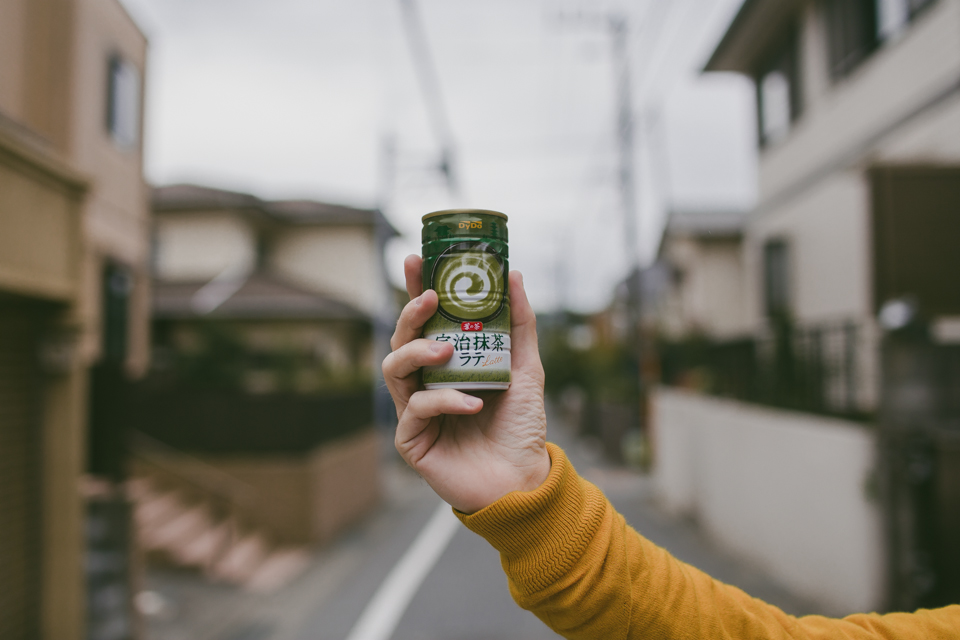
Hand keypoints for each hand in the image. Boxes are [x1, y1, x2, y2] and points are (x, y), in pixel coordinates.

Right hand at [382, 255, 550, 513]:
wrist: (524, 478)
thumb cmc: (521, 427)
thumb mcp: (526, 367)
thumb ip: (519, 324)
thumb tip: (514, 275)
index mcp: (447, 365)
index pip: (424, 322)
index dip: (415, 290)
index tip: (416, 260)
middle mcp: (425, 384)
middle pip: (400, 340)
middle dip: (410, 313)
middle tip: (432, 299)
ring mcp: (414, 412)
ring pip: (394, 368)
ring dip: (418, 351)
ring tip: (447, 349)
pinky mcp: (412, 440)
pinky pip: (416, 408)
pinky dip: (444, 400)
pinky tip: (472, 403)